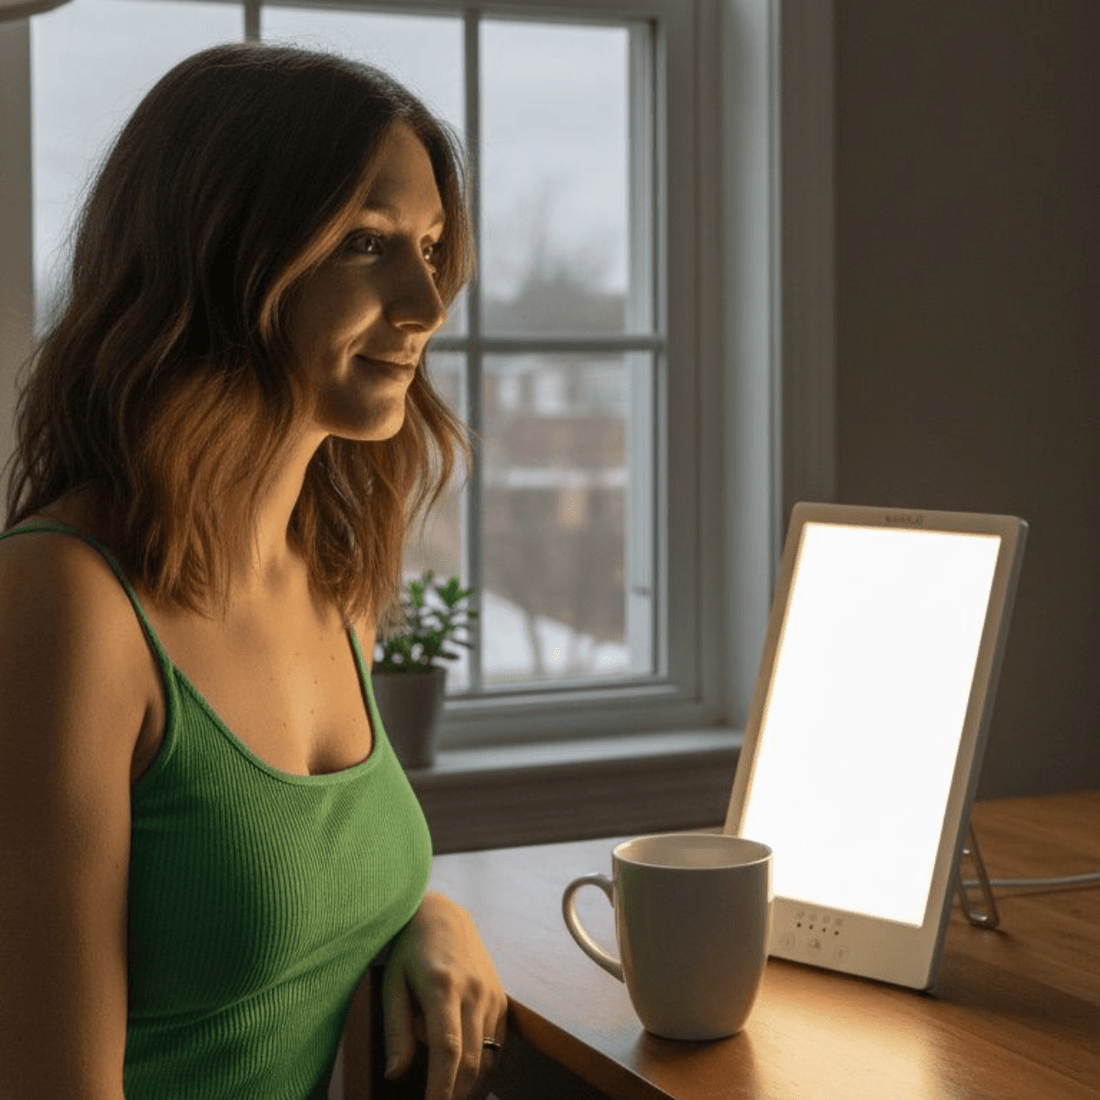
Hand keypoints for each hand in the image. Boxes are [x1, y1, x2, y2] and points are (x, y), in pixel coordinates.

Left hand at [382, 891, 507, 1099]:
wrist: (443, 915)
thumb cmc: (411, 949)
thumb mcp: (392, 984)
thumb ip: (396, 1030)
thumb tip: (395, 1073)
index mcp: (443, 987)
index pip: (447, 1049)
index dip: (441, 1087)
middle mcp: (473, 991)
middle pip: (471, 1060)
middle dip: (455, 1094)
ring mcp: (491, 994)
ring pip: (487, 1056)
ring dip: (469, 1084)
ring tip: (448, 1093)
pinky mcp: (500, 997)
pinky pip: (498, 1044)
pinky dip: (485, 1067)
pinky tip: (466, 1076)